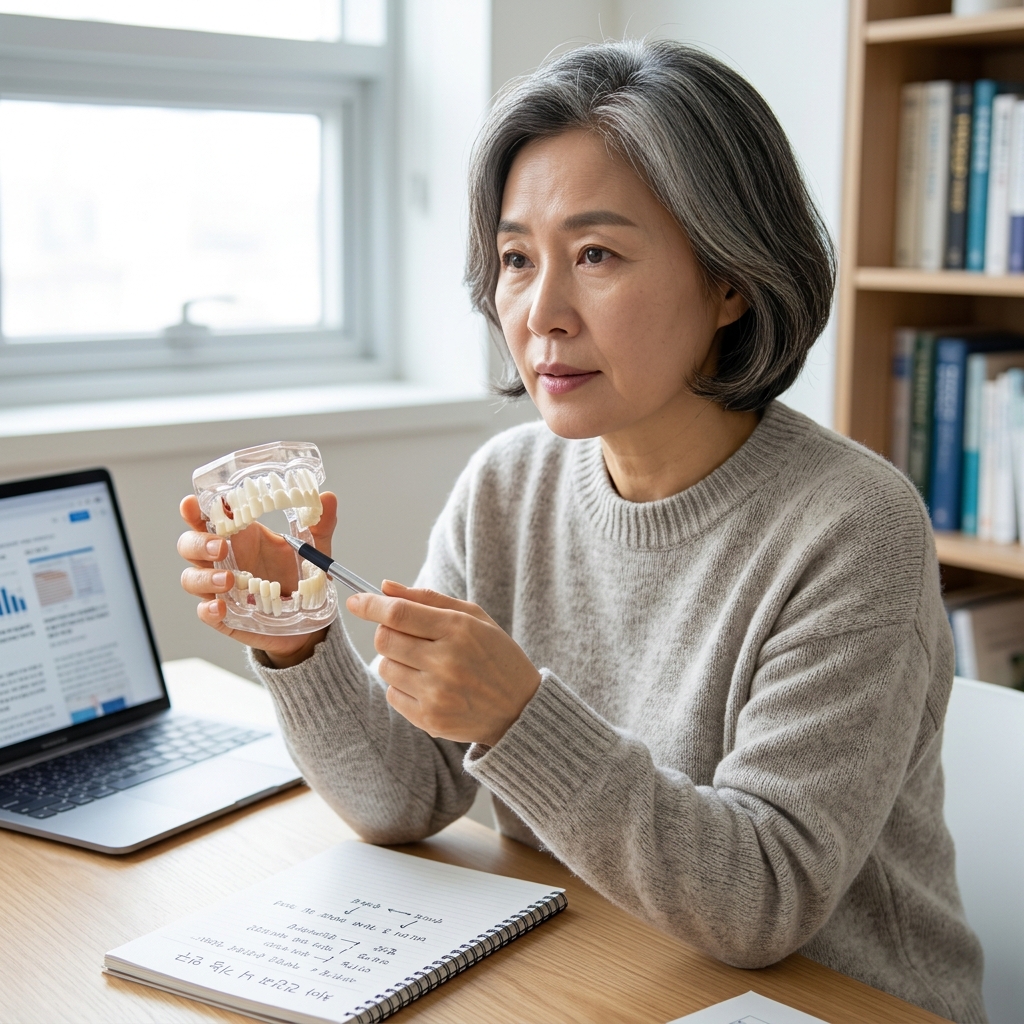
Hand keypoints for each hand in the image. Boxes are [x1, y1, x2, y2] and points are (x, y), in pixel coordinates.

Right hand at [177, 491, 338, 666]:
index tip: (192, 504)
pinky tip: (220, 607)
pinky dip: (208, 609)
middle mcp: (226, 560)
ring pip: (191, 578)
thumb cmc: (302, 579)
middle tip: (220, 547)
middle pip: (190, 546)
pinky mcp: (225, 616)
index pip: (209, 518)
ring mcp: (222, 589)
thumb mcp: (315, 550)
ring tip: (228, 580)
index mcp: (243, 537)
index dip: (195, 510)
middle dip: (198, 543)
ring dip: (204, 577)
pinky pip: (205, 611)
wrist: (309, 623)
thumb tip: (328, 497)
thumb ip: (320, 524)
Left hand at [346, 581, 540, 745]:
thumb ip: (428, 599)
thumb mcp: (474, 617)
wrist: (520, 710)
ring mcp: (436, 693)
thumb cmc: (496, 656)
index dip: (370, 605)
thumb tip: (384, 587)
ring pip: (385, 667)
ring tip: (424, 663)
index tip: (356, 600)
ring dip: (395, 660)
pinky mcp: (430, 719)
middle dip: (386, 632)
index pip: (398, 613)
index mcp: (458, 629)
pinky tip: (428, 685)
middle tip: (405, 634)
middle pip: (384, 639)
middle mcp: (445, 661)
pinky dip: (402, 686)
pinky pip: (392, 695)